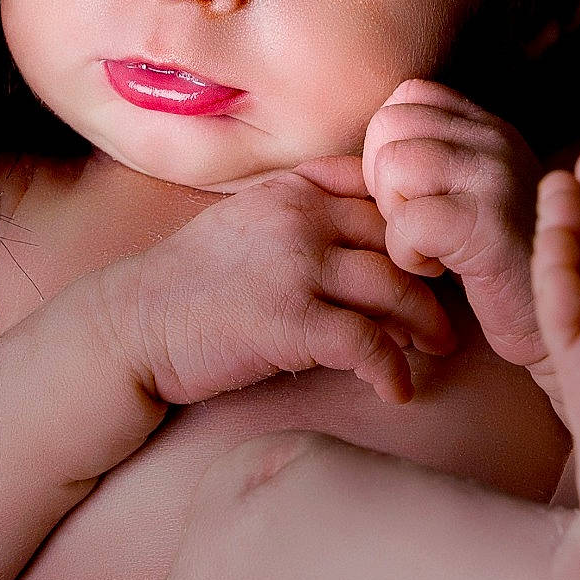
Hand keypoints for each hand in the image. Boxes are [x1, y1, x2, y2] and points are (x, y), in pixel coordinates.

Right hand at [106, 155, 455, 407]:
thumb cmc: (192, 283)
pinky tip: (397, 391)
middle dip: (432, 278)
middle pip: (398, 240)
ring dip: (425, 325)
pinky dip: (392, 369)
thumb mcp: (247, 223)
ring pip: (394, 287)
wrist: (131, 326)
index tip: (433, 258)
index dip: (416, 225)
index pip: (379, 191)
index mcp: (292, 188)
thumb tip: (370, 244)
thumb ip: (303, 217)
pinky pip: (367, 343)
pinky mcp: (289, 321)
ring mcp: (295, 266)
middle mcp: (299, 217)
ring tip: (436, 351)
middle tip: (448, 313)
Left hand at [361, 80, 552, 393]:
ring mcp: (497, 178)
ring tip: (429, 244)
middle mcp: (497, 140)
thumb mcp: (472, 196)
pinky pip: (407, 221)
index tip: (413, 194)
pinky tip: (439, 270)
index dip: (389, 145)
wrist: (560, 320)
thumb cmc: (501, 269)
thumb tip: (354, 157)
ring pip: (393, 164)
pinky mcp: (488, 226)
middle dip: (381, 179)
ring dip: (393, 215)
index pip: (408, 97)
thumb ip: (431, 162)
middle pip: (390, 123)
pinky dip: (406, 254)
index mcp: (491, 128)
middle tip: (416, 224)